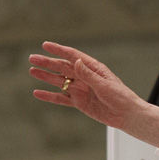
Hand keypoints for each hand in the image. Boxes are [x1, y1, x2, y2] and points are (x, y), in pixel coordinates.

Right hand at [29, 42, 158, 147]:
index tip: (45, 45)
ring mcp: (81, 90)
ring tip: (32, 71)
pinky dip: (49, 96)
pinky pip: (61, 98)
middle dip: (48, 62)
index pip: (73, 56)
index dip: (59, 50)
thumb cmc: (121, 97)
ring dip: (46, 76)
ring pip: (60, 81)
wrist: (126, 115)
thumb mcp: (104, 84)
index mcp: (94, 69)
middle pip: (63, 68)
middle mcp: (85, 78)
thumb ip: (89, 74)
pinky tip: (37, 93)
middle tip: (32, 58)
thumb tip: (76, 61)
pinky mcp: (79, 102)